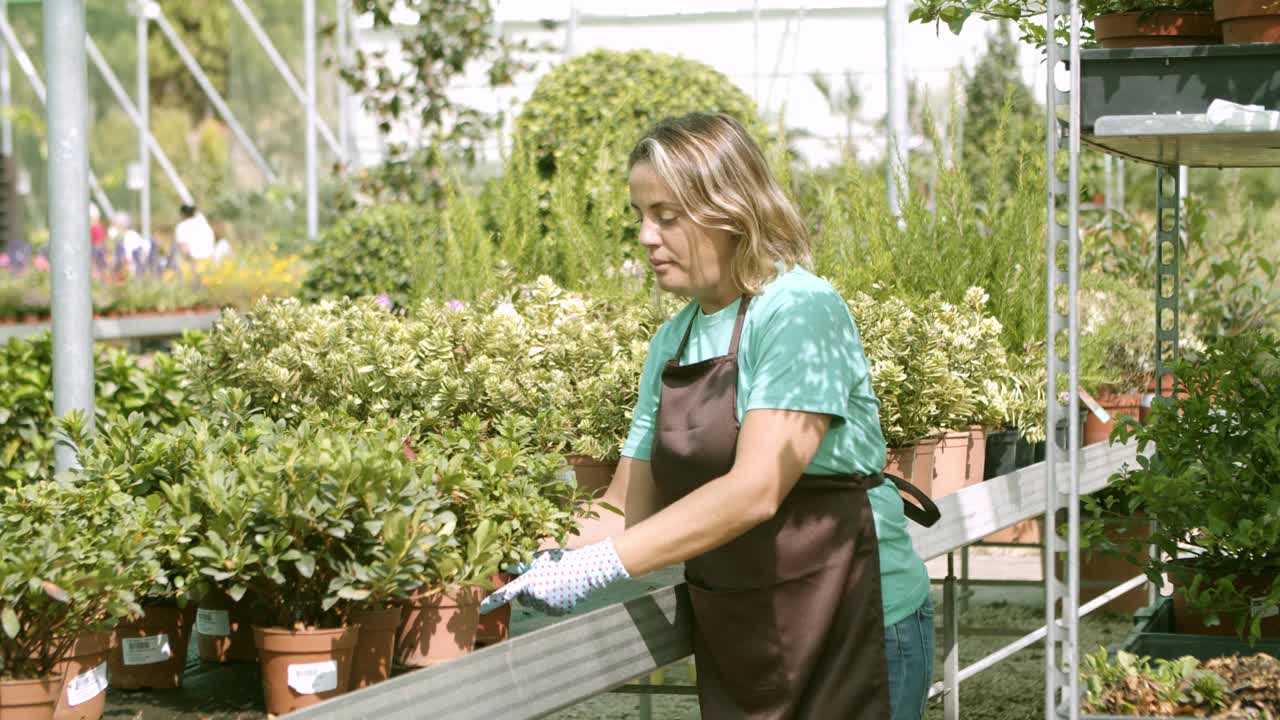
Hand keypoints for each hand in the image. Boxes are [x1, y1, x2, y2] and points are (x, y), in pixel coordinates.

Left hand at [479, 539, 628, 615]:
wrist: (587, 569)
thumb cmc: (561, 559)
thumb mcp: (539, 558)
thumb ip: (521, 565)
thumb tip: (504, 568)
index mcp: (530, 581)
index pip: (506, 593)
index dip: (492, 601)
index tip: (481, 608)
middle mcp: (537, 596)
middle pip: (524, 599)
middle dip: (528, 591)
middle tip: (542, 578)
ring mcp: (548, 606)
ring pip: (537, 604)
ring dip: (541, 596)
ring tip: (555, 582)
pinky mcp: (558, 611)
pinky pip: (549, 608)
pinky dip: (552, 601)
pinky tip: (562, 589)